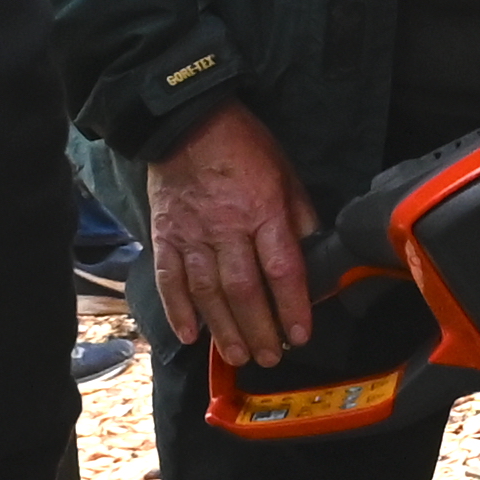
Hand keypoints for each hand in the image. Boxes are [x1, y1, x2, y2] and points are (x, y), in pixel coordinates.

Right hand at [144, 103, 317, 366]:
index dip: (293, 307)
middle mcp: (226, 230)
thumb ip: (298, 214)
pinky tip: (189, 335)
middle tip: (271, 357)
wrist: (185, 121)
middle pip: (244, 291)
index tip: (301, 334)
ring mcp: (191, 236)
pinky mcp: (164, 236)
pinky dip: (178, 311)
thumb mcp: (285, 171)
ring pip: (208, 294)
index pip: (282, 270)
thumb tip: (314, 250)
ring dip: (224, 330)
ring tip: (238, 356)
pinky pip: (170, 280)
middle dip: (260, 330)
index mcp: (262, 212)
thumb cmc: (243, 145)